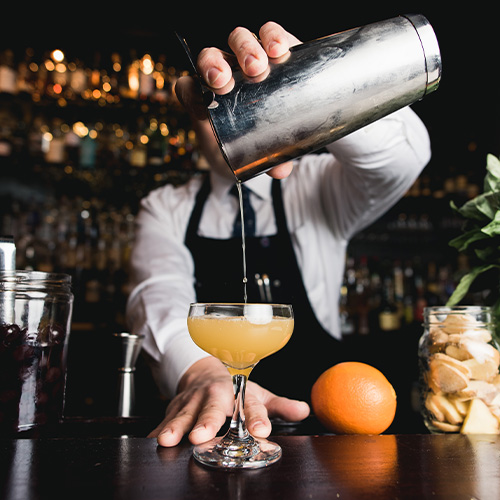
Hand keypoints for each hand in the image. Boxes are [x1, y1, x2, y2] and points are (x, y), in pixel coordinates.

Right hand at [148, 356, 309, 446]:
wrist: (204, 372)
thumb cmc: (234, 387)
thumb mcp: (258, 393)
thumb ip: (279, 405)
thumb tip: (304, 410)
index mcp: (239, 392)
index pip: (250, 405)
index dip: (256, 418)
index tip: (262, 431)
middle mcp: (215, 395)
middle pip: (212, 408)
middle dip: (207, 421)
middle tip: (202, 435)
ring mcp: (193, 400)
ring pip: (183, 413)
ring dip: (176, 426)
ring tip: (168, 440)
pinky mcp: (176, 406)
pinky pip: (165, 418)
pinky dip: (157, 428)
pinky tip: (152, 439)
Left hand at [175, 22, 300, 179]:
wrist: (268, 131)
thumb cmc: (247, 146)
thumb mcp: (247, 161)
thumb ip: (262, 165)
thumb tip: (282, 170)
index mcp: (207, 100)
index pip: (188, 88)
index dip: (190, 93)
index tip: (202, 108)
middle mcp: (224, 74)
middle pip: (210, 58)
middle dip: (213, 67)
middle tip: (225, 83)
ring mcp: (247, 61)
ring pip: (237, 41)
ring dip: (243, 49)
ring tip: (257, 67)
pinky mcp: (272, 52)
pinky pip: (269, 34)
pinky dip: (272, 36)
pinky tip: (279, 49)